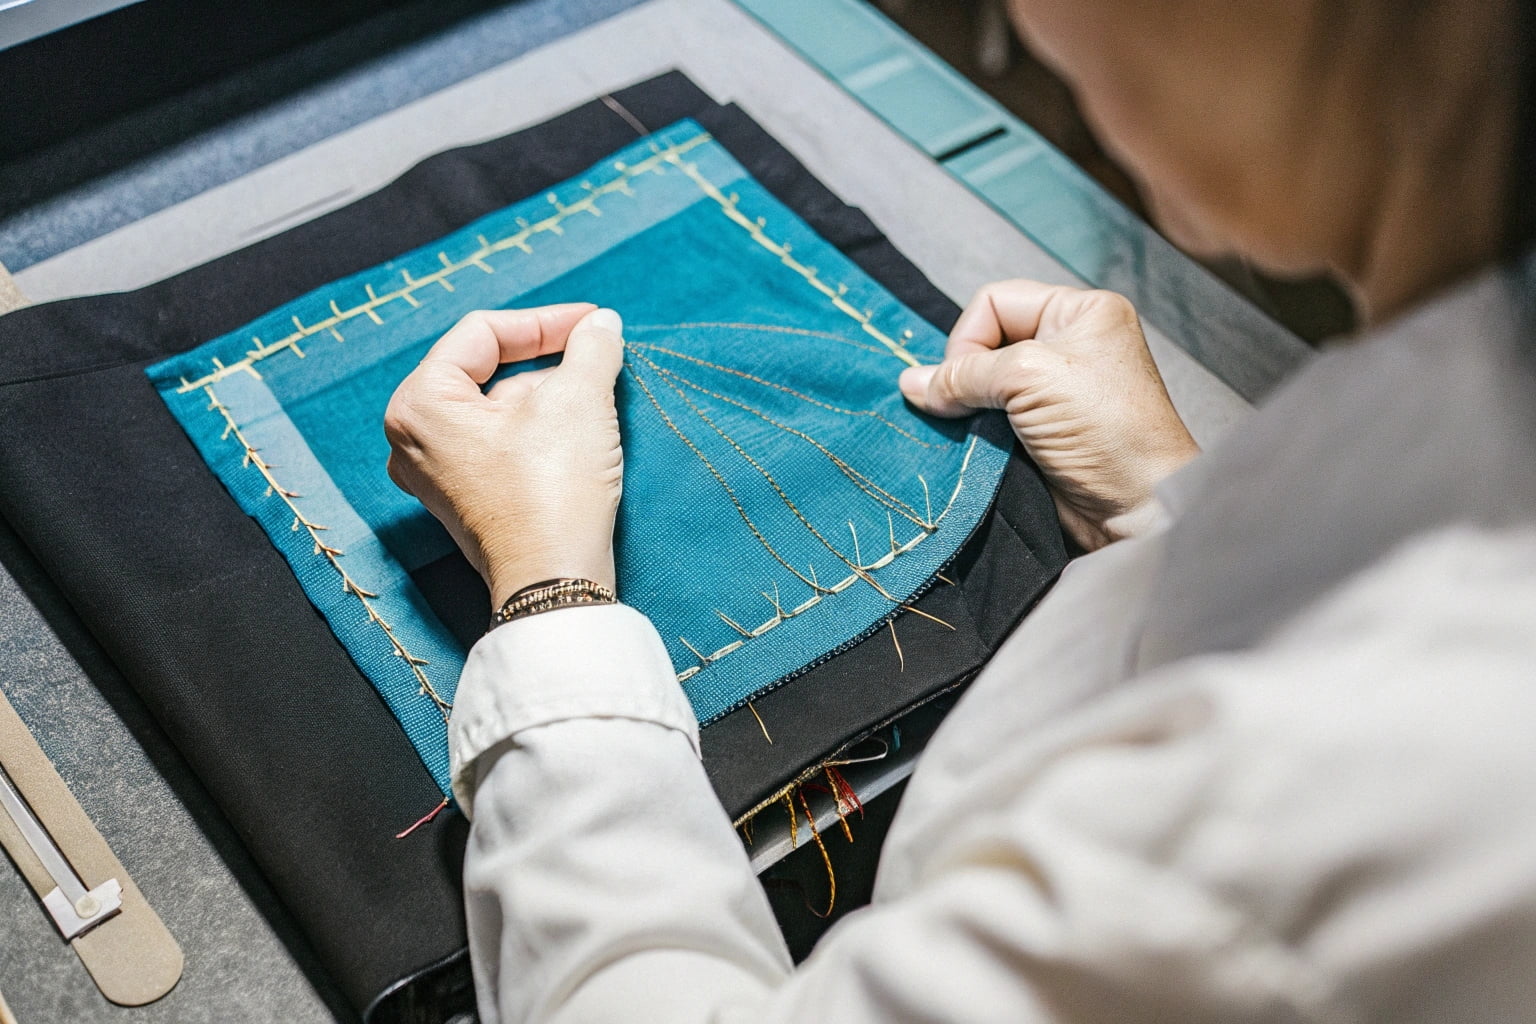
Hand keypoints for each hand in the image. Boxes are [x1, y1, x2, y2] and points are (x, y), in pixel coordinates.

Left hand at [385, 304, 625, 609]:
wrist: (555, 582)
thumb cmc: (553, 490)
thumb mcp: (580, 400)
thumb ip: (591, 348)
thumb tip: (602, 325)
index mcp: (420, 403)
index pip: (484, 334)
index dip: (547, 321)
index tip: (595, 322)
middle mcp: (414, 438)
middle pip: (490, 372)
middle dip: (549, 363)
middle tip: (599, 359)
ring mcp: (435, 475)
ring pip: (499, 410)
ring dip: (550, 398)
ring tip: (598, 401)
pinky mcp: (465, 502)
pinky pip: (500, 446)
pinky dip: (539, 432)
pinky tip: (580, 437)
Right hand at [899, 281, 1197, 550]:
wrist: (1138, 507)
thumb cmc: (1102, 428)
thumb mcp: (1029, 378)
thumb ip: (964, 374)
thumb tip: (909, 384)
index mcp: (1080, 312)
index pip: (995, 301)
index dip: (970, 338)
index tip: (968, 380)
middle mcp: (1069, 345)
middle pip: (986, 344)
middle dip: (965, 376)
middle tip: (967, 410)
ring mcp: (1056, 392)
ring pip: (984, 387)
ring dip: (967, 410)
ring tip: (968, 433)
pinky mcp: (1043, 433)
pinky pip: (992, 420)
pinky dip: (976, 433)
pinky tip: (973, 449)